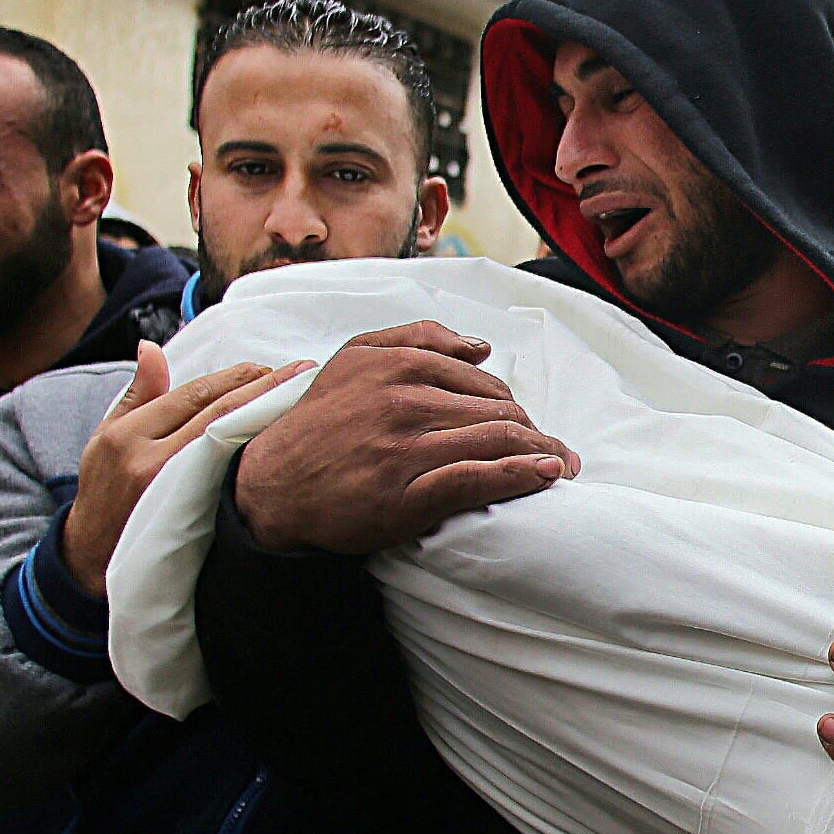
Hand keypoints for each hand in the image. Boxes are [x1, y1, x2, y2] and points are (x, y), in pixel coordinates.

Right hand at [62, 344, 313, 597]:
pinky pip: (233, 481)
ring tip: (300, 399)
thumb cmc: (105, 488)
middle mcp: (149, 462)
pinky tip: (285, 444)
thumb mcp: (107, 436)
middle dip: (261, 390)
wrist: (95, 554)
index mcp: (126, 436)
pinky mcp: (192, 520)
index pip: (191, 396)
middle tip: (299, 373)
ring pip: (230, 446)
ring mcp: (173, 493)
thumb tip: (151, 346)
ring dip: (268, 418)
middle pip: (216, 416)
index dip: (233, 378)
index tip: (264, 365)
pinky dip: (258, 458)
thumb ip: (137, 394)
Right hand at [235, 322, 578, 553]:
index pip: (483, 381)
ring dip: (541, 452)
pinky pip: (479, 478)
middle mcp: (404, 400)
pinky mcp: (407, 494)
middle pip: (498, 410)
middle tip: (555, 450)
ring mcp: (407, 448)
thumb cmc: (320, 423)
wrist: (272, 485)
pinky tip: (547, 475)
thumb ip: (416, 338)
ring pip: (497, 439)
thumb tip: (481, 346)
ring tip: (562, 465)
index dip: (514, 404)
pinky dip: (521, 475)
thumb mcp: (355, 359)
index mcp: (396, 365)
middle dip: (534, 431)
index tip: (530, 424)